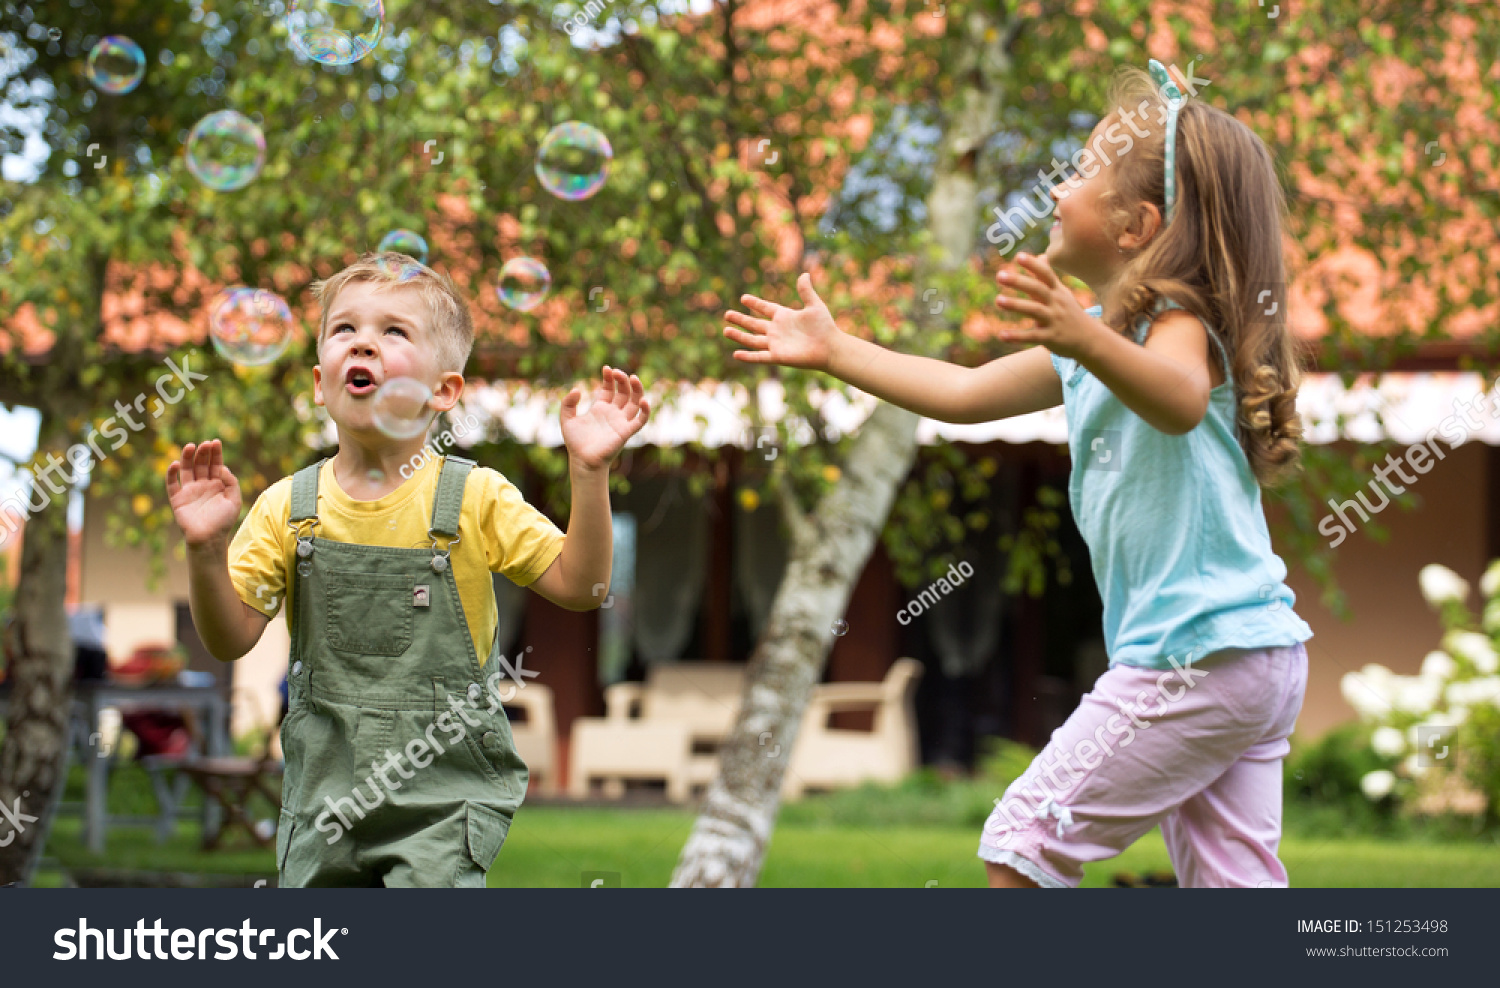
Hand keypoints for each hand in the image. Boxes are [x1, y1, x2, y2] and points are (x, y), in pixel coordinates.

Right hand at [165, 440, 242, 546]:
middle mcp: (203, 485)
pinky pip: (172, 483)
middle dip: (203, 453)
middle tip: (205, 444)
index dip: (215, 453)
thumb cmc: (223, 521)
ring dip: (187, 457)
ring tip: (190, 446)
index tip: (215, 442)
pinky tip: (176, 463)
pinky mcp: (177, 498)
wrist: (209, 539)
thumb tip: (223, 468)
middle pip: (201, 464)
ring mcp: (189, 491)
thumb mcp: (234, 500)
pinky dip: (172, 473)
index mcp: (217, 484)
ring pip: (187, 470)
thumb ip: (231, 482)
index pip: (216, 464)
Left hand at [560, 366, 650, 470]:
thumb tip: (578, 389)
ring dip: (637, 389)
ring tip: (633, 377)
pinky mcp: (626, 432)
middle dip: (622, 379)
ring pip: (635, 402)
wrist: (583, 461)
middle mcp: (613, 413)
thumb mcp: (567, 419)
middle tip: (617, 372)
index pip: (609, 388)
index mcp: (601, 408)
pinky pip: (641, 420)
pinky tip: (642, 400)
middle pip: (624, 391)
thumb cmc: (575, 443)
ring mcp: (621, 421)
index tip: (606, 368)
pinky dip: (645, 410)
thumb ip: (568, 403)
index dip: (609, 377)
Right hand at [723, 272, 840, 370]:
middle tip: (727, 314)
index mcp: (784, 316)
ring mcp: (776, 344)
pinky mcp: (778, 356)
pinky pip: (760, 356)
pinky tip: (736, 354)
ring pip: (753, 340)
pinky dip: (748, 356)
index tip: (743, 298)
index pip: (765, 308)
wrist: (830, 347)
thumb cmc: (825, 327)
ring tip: (726, 330)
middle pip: (754, 324)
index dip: (755, 304)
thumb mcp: (814, 306)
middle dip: (740, 319)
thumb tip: (804, 274)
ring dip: (739, 336)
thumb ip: (806, 291)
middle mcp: (777, 330)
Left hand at [994, 253, 1103, 362]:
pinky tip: (1001, 335)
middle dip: (1019, 281)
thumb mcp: (1062, 293)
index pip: (1046, 274)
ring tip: (998, 300)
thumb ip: (1047, 277)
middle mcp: (1056, 303)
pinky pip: (1033, 336)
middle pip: (1038, 289)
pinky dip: (1017, 336)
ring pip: (1034, 310)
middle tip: (999, 275)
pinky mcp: (1051, 338)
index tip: (1018, 256)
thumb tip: (1040, 256)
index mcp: (1057, 291)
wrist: (1090, 340)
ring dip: (1016, 305)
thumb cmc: (1070, 313)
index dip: (1033, 265)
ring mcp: (1055, 320)